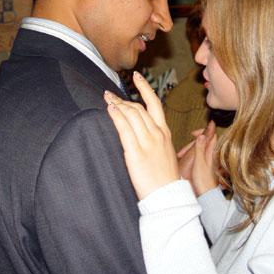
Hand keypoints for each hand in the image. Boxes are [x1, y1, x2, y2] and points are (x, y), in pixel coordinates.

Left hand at [104, 72, 178, 199]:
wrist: (167, 196)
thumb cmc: (165, 178)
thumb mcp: (165, 154)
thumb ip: (156, 141)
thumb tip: (143, 133)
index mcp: (165, 133)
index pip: (154, 104)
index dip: (145, 88)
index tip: (137, 77)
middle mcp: (157, 134)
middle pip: (138, 108)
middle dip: (123, 98)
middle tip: (109, 93)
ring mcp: (147, 142)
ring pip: (131, 115)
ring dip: (117, 104)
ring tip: (106, 99)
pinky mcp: (136, 152)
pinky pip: (124, 129)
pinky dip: (116, 116)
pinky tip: (110, 110)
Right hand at [177, 121, 218, 195]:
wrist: (206, 196)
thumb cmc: (203, 181)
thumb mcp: (199, 162)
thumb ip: (200, 148)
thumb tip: (202, 135)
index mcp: (210, 153)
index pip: (211, 136)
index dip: (204, 132)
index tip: (194, 133)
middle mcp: (210, 156)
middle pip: (204, 142)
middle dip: (192, 143)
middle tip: (183, 150)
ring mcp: (208, 161)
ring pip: (200, 149)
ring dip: (190, 150)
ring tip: (181, 156)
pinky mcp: (204, 167)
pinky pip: (198, 156)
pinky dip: (191, 156)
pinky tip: (184, 161)